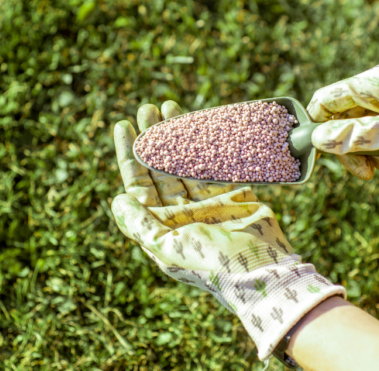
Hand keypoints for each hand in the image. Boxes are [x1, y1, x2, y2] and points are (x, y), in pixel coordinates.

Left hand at [111, 102, 345, 359]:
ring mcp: (206, 202)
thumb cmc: (210, 263)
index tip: (124, 125)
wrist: (261, 271)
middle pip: (160, 168)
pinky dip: (207, 145)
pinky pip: (214, 165)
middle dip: (153, 137)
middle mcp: (180, 212)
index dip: (129, 154)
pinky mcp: (232, 195)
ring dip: (178, 135)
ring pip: (186, 162)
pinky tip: (199, 124)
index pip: (138, 184)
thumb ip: (139, 223)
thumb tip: (117, 198)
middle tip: (148, 107)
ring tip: (170, 106)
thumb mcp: (166, 246)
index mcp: (161, 225)